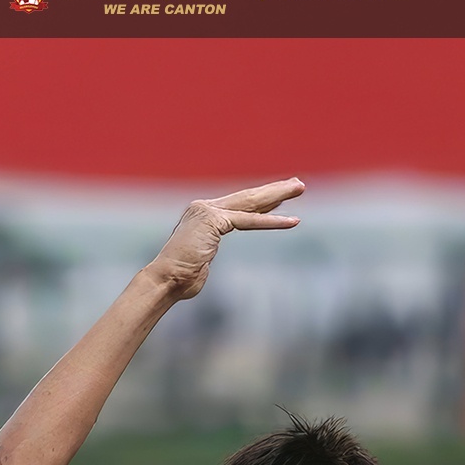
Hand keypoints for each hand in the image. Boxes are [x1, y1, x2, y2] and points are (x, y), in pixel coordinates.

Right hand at [148, 179, 303, 300]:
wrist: (165, 281)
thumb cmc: (181, 279)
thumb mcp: (200, 262)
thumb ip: (207, 253)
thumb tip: (206, 263)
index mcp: (203, 215)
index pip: (240, 206)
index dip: (263, 202)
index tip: (281, 196)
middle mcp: (205, 208)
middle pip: (248, 198)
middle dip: (275, 191)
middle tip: (298, 184)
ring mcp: (208, 211)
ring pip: (251, 202)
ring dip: (278, 195)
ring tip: (300, 188)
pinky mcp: (214, 221)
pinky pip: (249, 221)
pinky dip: (272, 222)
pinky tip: (293, 220)